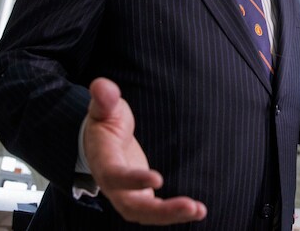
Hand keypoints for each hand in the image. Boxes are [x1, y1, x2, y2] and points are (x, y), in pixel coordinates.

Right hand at [84, 78, 206, 223]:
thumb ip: (104, 98)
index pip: (116, 176)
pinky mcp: (140, 197)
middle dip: (161, 210)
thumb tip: (101, 85)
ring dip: (172, 215)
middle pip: (132, 206)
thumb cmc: (104, 122)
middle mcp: (113, 186)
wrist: (100, 141)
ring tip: (199, 210)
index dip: (134, 180)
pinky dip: (175, 213)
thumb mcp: (104, 107)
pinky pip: (156, 212)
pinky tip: (197, 209)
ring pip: (146, 214)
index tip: (158, 178)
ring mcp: (127, 194)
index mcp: (103, 162)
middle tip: (189, 205)